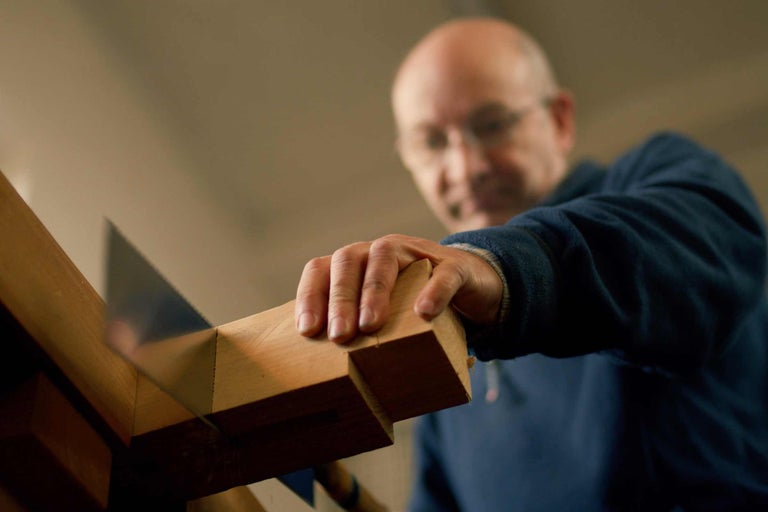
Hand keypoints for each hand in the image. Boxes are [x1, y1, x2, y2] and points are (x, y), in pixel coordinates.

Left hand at [295, 234, 502, 342]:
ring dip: (374, 290)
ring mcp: (416, 253)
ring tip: (371, 325)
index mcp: (355, 265)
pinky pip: (442, 272)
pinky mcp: (454, 265)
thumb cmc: (415, 308)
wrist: (473, 288)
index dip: (310, 297)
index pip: (321, 270)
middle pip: (348, 260)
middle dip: (340, 299)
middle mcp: (380, 251)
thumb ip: (361, 336)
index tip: (308, 331)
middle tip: (340, 335)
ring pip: (385, 256)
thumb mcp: (385, 319)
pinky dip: (433, 290)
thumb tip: (332, 385)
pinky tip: (424, 312)